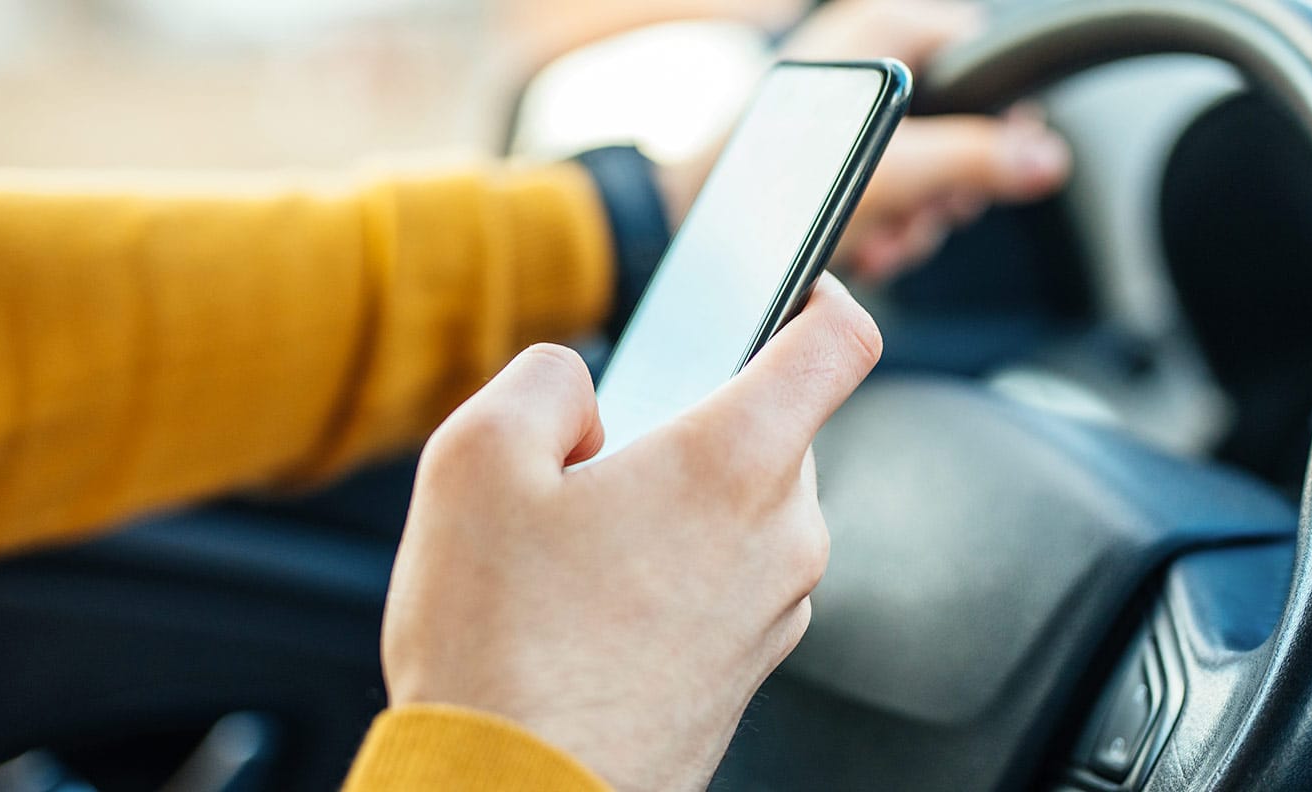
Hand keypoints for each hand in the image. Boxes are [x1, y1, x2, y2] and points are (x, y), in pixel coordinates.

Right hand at [381, 274, 880, 789]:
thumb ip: (546, 379)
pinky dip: (683, 568)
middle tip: (599, 461)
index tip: (796, 290)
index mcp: (733, 463)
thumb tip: (583, 391)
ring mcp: (777, 609)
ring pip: (748, 508)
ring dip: (682, 502)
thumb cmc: (499, 647)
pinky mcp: (755, 665)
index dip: (821, 296)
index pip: (837, 343)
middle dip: (694, 423)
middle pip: (773, 430)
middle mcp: (782, 536)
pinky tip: (598, 604)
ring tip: (582, 551)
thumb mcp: (475, 462)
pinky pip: (734, 578)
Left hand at [658, 0, 1070, 281]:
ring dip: (914, 217)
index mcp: (885, 34)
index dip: (1001, 115)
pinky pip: (887, 190)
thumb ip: (978, 161)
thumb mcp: (899, 173)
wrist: (691, 227)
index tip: (997, 162)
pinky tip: (860, 248)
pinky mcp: (828, 159)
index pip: (983, 52)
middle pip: (960, 121)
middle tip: (924, 211)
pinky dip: (883, 225)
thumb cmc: (774, 185)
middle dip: (948, 186)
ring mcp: (848, 115)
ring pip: (926, 166)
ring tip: (879, 238)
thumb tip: (1047, 159)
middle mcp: (867, 63)